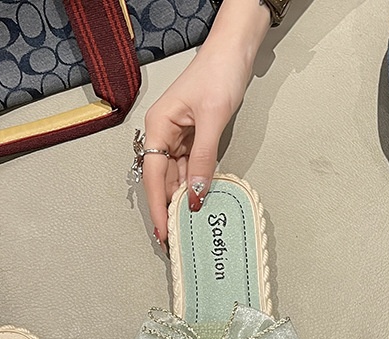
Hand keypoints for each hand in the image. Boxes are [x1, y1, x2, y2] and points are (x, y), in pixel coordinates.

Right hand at [140, 0, 270, 248]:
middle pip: (162, 181)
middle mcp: (163, 134)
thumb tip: (197, 194)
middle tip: (178, 239)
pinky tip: (201, 202)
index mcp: (158, 127)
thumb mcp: (213, 118)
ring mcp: (178, 137)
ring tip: (190, 227)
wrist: (235, 50)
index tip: (163, 232)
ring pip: (177, 177)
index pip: (153, 177)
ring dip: (184, 200)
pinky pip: (191, 168)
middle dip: (170, 209)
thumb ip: (204, 158)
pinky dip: (196, 186)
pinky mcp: (193, 138)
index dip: (158, 207)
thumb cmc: (219, 73)